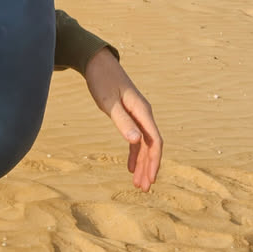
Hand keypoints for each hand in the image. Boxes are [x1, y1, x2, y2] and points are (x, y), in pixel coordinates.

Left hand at [83, 48, 161, 190]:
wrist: (98, 62)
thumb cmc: (102, 81)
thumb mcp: (109, 102)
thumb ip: (123, 122)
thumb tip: (136, 142)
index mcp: (142, 111)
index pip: (155, 141)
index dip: (154, 162)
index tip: (150, 180)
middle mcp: (144, 114)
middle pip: (152, 146)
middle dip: (149, 168)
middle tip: (143, 189)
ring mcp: (138, 115)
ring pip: (145, 144)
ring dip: (143, 164)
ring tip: (138, 183)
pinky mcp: (129, 115)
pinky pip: (137, 139)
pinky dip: (135, 153)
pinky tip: (131, 167)